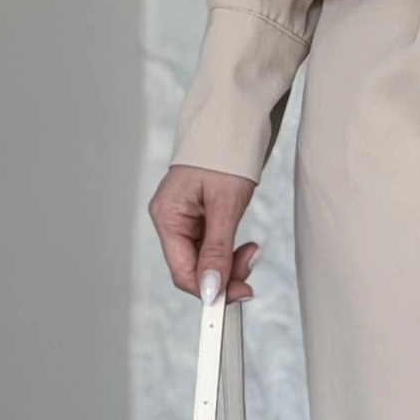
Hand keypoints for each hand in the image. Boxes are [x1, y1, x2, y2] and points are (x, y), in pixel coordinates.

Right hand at [149, 164, 261, 303]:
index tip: (238, 294)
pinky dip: (228, 250)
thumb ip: (217, 250)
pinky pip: (210, 245)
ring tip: (251, 250)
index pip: (182, 270)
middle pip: (193, 267)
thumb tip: (211, 289)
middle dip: (224, 273)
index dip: (209, 288)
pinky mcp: (198, 216)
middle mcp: (170, 220)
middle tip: (251, 264)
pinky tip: (244, 245)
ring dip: (229, 262)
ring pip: (204, 259)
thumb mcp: (225, 205)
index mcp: (167, 216)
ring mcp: (183, 219)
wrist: (233, 125)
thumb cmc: (224, 154)